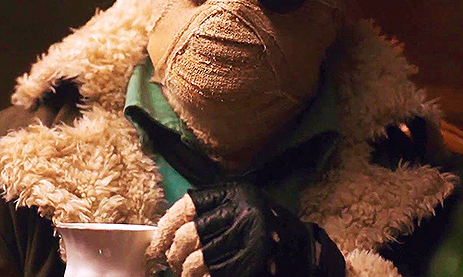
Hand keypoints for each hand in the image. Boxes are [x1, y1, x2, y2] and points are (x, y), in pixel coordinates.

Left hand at [147, 182, 344, 276]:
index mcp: (236, 194)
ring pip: (197, 261)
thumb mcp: (240, 206)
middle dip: (174, 253)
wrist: (305, 251)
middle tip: (171, 261)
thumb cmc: (265, 227)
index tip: (157, 243)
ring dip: (186, 271)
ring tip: (187, 273)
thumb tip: (167, 232)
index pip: (186, 208)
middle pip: (189, 236)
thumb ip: (209, 211)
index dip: (166, 227)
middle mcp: (242, 215)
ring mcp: (248, 244)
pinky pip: (212, 276)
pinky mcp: (248, 268)